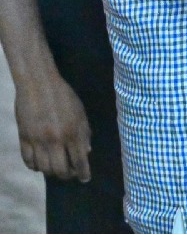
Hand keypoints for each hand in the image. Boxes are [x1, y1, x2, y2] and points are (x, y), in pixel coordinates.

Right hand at [14, 67, 90, 181]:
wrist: (38, 84)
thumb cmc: (63, 96)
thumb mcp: (80, 112)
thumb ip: (84, 133)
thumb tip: (87, 152)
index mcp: (73, 132)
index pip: (80, 160)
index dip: (83, 173)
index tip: (85, 179)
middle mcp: (55, 139)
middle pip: (60, 170)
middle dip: (67, 176)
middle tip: (71, 174)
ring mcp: (37, 140)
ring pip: (43, 169)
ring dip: (51, 172)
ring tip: (56, 168)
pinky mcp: (23, 139)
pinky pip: (28, 161)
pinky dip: (34, 167)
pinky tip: (40, 164)